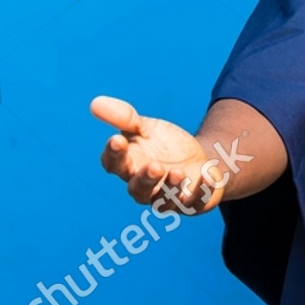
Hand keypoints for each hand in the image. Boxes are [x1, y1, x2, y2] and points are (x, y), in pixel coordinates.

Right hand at [91, 95, 227, 213]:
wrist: (198, 159)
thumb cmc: (164, 145)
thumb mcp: (145, 127)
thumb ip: (124, 118)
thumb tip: (95, 102)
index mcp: (128, 166)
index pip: (113, 164)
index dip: (113, 154)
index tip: (116, 140)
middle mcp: (144, 187)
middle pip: (138, 189)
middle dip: (145, 179)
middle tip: (154, 165)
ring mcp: (168, 198)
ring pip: (163, 201)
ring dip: (170, 187)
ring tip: (177, 171)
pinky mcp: (192, 202)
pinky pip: (196, 201)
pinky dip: (202, 190)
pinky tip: (209, 174)